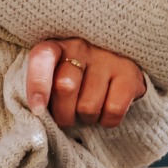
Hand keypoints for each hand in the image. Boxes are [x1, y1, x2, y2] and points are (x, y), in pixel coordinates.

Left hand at [25, 38, 146, 130]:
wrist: (117, 65)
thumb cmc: (77, 78)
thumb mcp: (54, 77)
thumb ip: (44, 91)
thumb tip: (38, 114)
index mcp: (58, 46)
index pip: (43, 58)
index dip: (38, 84)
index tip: (37, 109)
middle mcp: (82, 47)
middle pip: (65, 87)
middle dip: (62, 114)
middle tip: (66, 117)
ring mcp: (108, 59)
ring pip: (88, 106)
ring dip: (86, 118)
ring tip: (88, 108)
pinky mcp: (129, 74)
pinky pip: (113, 111)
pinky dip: (107, 120)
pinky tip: (106, 109)